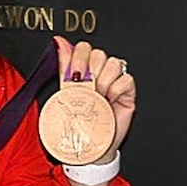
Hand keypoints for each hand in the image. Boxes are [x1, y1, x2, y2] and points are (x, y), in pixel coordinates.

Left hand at [53, 35, 134, 163]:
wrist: (92, 144)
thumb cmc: (80, 122)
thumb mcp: (66, 92)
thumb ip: (64, 65)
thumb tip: (59, 41)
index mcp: (84, 69)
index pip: (84, 48)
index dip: (78, 57)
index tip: (73, 74)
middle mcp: (100, 73)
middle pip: (99, 53)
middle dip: (90, 71)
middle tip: (85, 88)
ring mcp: (115, 81)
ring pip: (113, 63)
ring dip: (103, 81)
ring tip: (98, 97)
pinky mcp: (128, 91)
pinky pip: (126, 78)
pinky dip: (116, 89)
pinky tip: (109, 100)